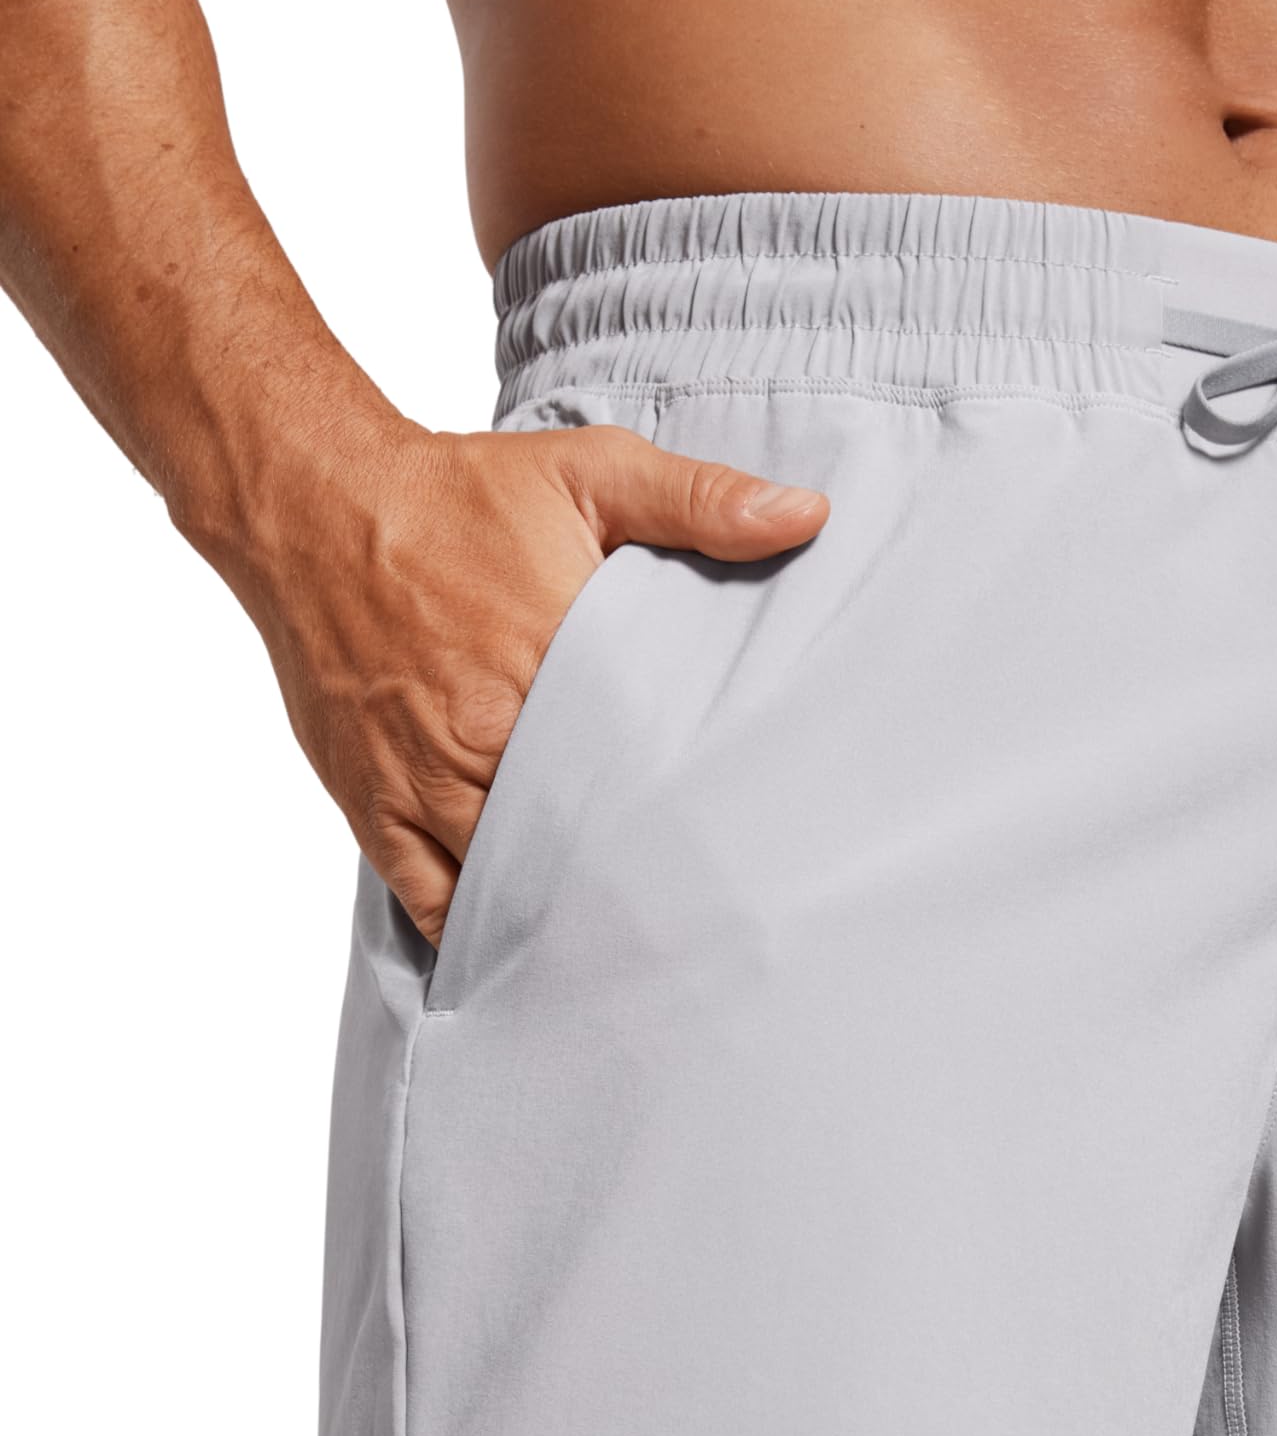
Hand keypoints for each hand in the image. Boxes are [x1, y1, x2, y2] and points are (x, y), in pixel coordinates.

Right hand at [223, 415, 828, 944]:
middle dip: (634, 884)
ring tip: (633, 959)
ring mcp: (422, 780)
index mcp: (548, 661)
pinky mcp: (374, 805)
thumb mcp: (589, 472)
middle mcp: (482, 735)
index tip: (739, 853)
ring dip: (565, 918)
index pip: (640, 770)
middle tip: (701, 929)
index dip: (689, 819)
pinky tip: (529, 963)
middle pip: (577, 842)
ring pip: (508, 884)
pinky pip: (428, 900)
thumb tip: (806, 515)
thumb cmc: (456, 491)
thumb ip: (698, 500)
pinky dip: (476, 937)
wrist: (311, 503)